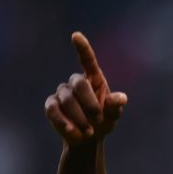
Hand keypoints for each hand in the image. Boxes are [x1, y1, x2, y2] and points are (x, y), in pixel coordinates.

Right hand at [44, 32, 127, 146]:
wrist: (88, 138)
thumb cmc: (103, 122)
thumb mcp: (113, 116)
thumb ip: (115, 106)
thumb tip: (121, 98)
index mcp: (94, 80)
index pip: (87, 60)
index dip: (82, 48)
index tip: (76, 35)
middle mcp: (76, 83)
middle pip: (79, 83)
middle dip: (89, 102)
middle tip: (99, 119)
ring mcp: (62, 93)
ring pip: (67, 100)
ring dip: (79, 117)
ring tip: (89, 131)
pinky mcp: (51, 105)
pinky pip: (53, 110)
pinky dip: (63, 122)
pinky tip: (72, 131)